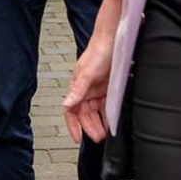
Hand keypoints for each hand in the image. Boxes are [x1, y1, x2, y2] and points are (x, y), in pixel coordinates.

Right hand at [63, 26, 114, 143]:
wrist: (114, 40)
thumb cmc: (97, 52)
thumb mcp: (87, 74)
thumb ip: (77, 91)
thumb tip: (66, 104)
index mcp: (77, 88)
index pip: (71, 111)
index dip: (73, 126)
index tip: (77, 139)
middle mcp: (86, 91)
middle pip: (85, 115)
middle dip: (90, 128)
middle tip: (98, 138)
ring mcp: (97, 90)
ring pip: (96, 112)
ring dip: (100, 123)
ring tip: (106, 133)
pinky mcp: (108, 89)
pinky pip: (107, 106)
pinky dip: (109, 115)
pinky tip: (113, 122)